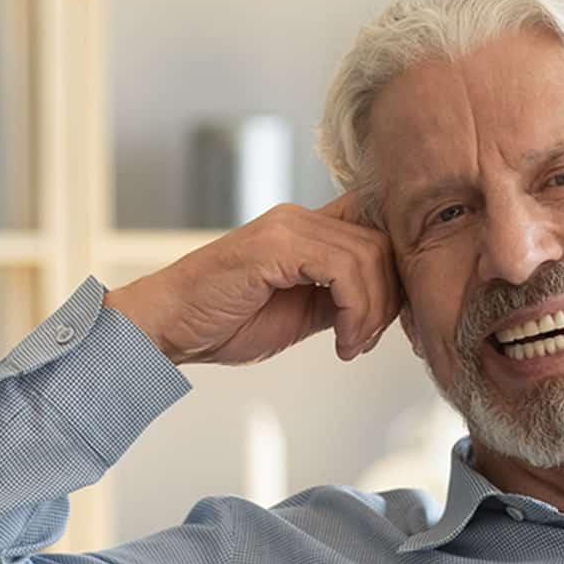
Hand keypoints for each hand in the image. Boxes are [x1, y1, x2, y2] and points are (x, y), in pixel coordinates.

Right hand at [104, 192, 401, 365]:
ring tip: (350, 345)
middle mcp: (300, 218)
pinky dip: (356, 311)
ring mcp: (287, 227)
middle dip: (389, 300)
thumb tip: (388, 305)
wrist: (166, 327)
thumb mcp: (303, 311)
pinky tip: (340, 341)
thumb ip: (340, 298)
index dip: (397, 273)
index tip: (390, 321)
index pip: (378, 228)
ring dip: (372, 313)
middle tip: (365, 341)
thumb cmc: (224, 321)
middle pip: (383, 243)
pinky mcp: (275, 245)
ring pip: (370, 257)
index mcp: (307, 229)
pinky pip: (344, 269)